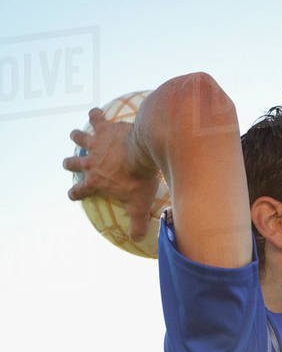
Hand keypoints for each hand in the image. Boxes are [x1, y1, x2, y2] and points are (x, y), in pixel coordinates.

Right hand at [63, 106, 163, 241]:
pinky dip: (95, 115)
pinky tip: (96, 112)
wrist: (143, 152)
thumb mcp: (139, 206)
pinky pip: (96, 118)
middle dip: (70, 164)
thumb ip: (137, 223)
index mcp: (96, 181)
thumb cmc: (140, 180)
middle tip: (68, 163)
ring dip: (77, 137)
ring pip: (79, 138)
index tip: (72, 195)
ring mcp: (95, 144)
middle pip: (74, 163)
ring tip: (75, 135)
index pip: (80, 191)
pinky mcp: (104, 128)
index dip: (75, 194)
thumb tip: (137, 239)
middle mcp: (91, 162)